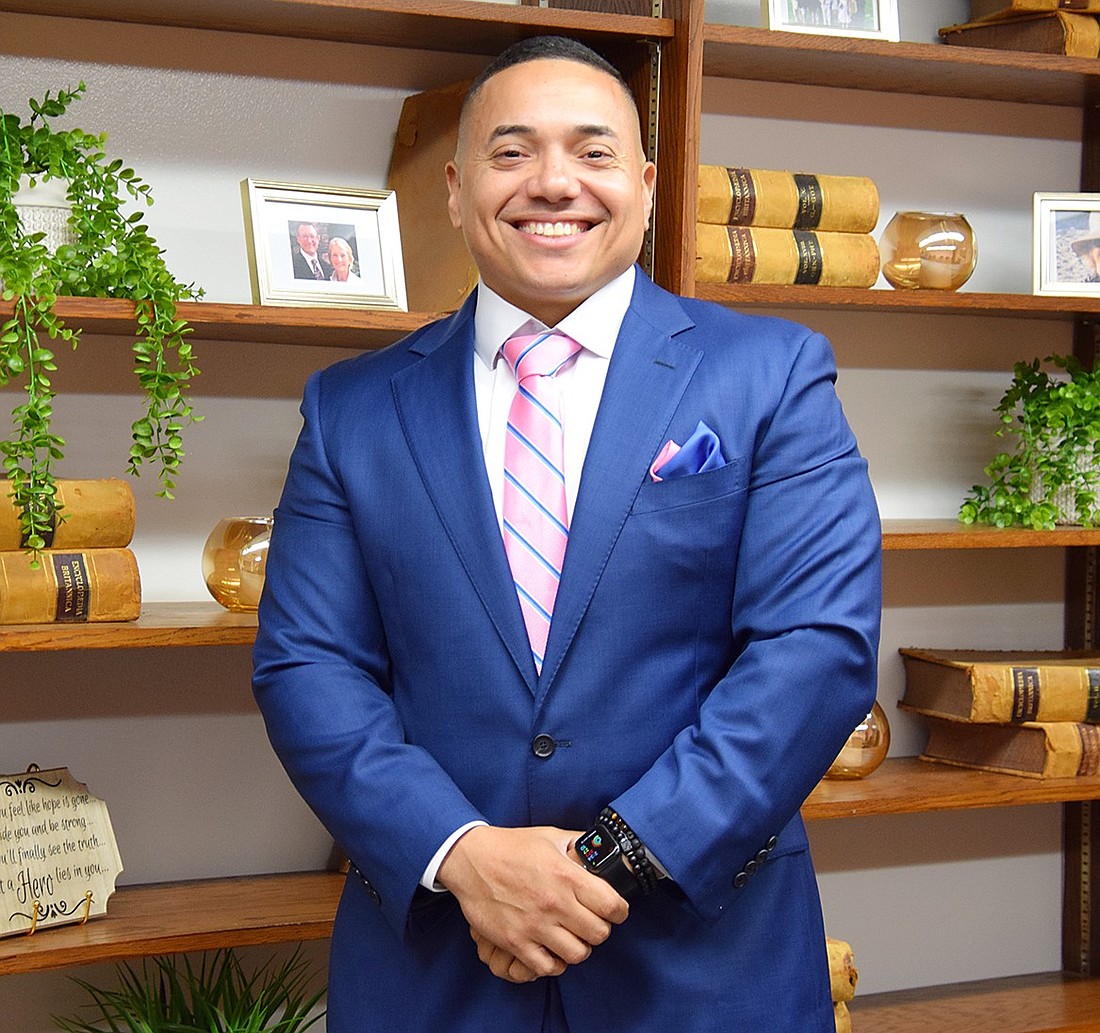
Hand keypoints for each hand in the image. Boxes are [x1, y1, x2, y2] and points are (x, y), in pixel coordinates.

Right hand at [437, 825, 628, 979]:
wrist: (471, 860)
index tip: (615, 910)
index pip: (612, 906)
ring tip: (572, 935)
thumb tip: (602, 849)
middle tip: (591, 921)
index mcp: (566, 876)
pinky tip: (552, 948)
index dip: (619, 910)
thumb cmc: (512, 846)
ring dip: (579, 946)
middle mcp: (554, 903)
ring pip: (577, 954)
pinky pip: (547, 967)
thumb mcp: (551, 836)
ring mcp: (534, 926)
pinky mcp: (516, 942)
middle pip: (599, 934)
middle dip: (600, 928)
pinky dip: (554, 962)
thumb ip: (579, 844)